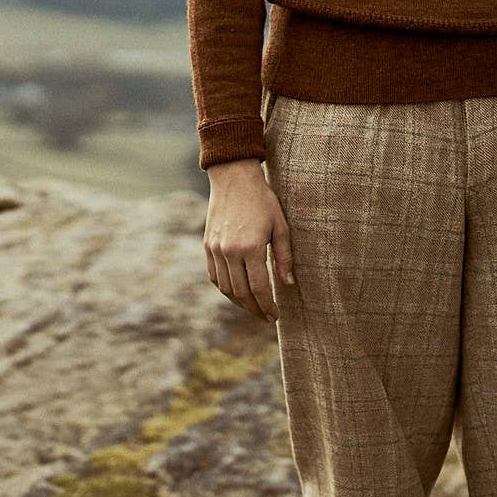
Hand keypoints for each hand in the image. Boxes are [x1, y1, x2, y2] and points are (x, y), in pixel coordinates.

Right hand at [203, 159, 292, 321]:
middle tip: (266, 317)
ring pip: (225, 288)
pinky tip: (237, 292)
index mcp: (251, 247)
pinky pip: (214, 276)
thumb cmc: (263, 200)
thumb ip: (284, 257)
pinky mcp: (208, 245)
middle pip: (241, 292)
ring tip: (253, 308)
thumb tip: (288, 284)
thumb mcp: (280, 226)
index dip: (267, 306)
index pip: (259, 288)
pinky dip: (225, 289)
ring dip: (239, 302)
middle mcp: (230, 251)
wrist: (234, 179)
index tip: (274, 316)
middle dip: (254, 309)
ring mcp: (216, 249)